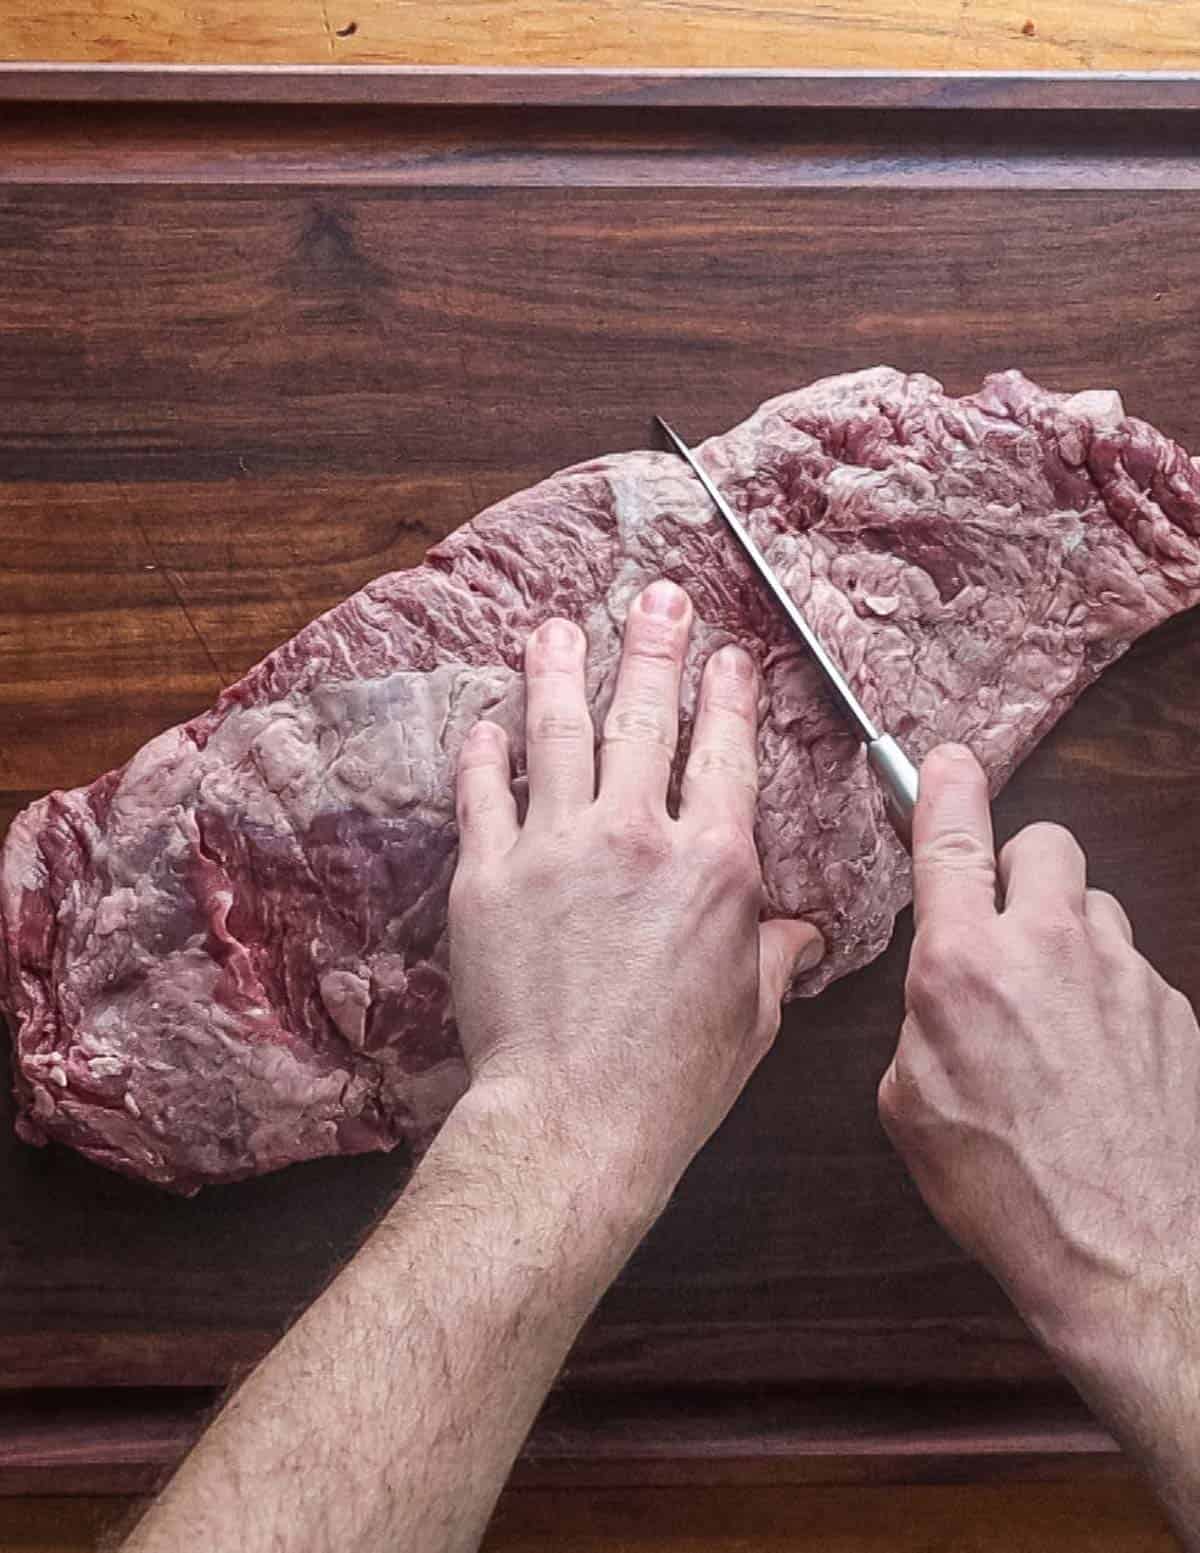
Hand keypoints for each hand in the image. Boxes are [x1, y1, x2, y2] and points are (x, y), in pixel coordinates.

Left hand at [449, 579, 822, 1209]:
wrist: (573, 1118)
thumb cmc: (672, 1078)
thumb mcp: (752, 1016)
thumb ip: (773, 958)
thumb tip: (801, 937)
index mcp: (713, 865)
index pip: (724, 753)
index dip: (727, 695)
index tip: (727, 654)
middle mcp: (635, 837)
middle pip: (643, 718)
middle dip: (653, 647)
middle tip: (655, 596)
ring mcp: (555, 849)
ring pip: (558, 733)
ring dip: (560, 670)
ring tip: (559, 627)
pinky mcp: (488, 877)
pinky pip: (482, 795)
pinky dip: (484, 754)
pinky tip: (487, 722)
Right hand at [879, 743, 1199, 1376]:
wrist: (1131, 1258)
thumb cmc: (1010, 1192)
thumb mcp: (912, 1105)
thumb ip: (922, 1022)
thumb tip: (943, 998)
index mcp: (966, 966)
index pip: (955, 838)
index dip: (945, 787)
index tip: (945, 763)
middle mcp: (1052, 949)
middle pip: (1046, 842)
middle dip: (1020, 862)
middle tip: (1005, 914)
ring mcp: (1125, 976)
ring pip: (1096, 906)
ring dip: (1070, 935)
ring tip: (1055, 1012)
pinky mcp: (1175, 1011)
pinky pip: (1134, 971)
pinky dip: (1110, 997)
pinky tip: (1099, 1065)